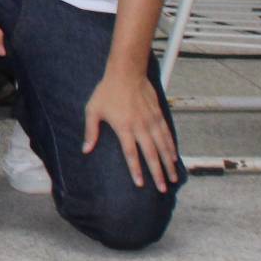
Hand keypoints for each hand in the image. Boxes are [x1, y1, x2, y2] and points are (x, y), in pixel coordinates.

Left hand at [83, 63, 178, 191]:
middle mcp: (140, 126)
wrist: (126, 72)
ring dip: (169, 163)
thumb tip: (85, 149)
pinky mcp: (158, 114)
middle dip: (158, 173)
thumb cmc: (107, 91)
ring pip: (163, 146)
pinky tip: (174, 157)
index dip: (136, 169)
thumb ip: (91, 131)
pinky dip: (171, 146)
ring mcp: (151, 120)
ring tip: (173, 178)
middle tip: (162, 188)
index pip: (131, 153)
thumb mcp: (93, 109)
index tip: (140, 184)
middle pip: (151, 154)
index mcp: (123, 127)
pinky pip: (167, 134)